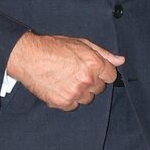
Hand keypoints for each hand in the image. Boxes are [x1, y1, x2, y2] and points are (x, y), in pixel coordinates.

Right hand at [6, 32, 124, 109]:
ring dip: (81, 92)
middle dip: (91, 82)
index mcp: (94, 63)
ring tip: (67, 80)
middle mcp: (87, 80)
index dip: (102, 72)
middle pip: (100, 88)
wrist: (29, 57)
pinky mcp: (63, 102)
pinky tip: (59, 87)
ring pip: (87, 99)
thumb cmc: (53, 47)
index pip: (111, 76)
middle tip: (76, 73)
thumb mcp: (81, 43)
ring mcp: (75, 92)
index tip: (92, 70)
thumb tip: (120, 61)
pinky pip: (73, 105)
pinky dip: (68, 99)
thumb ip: (103, 54)